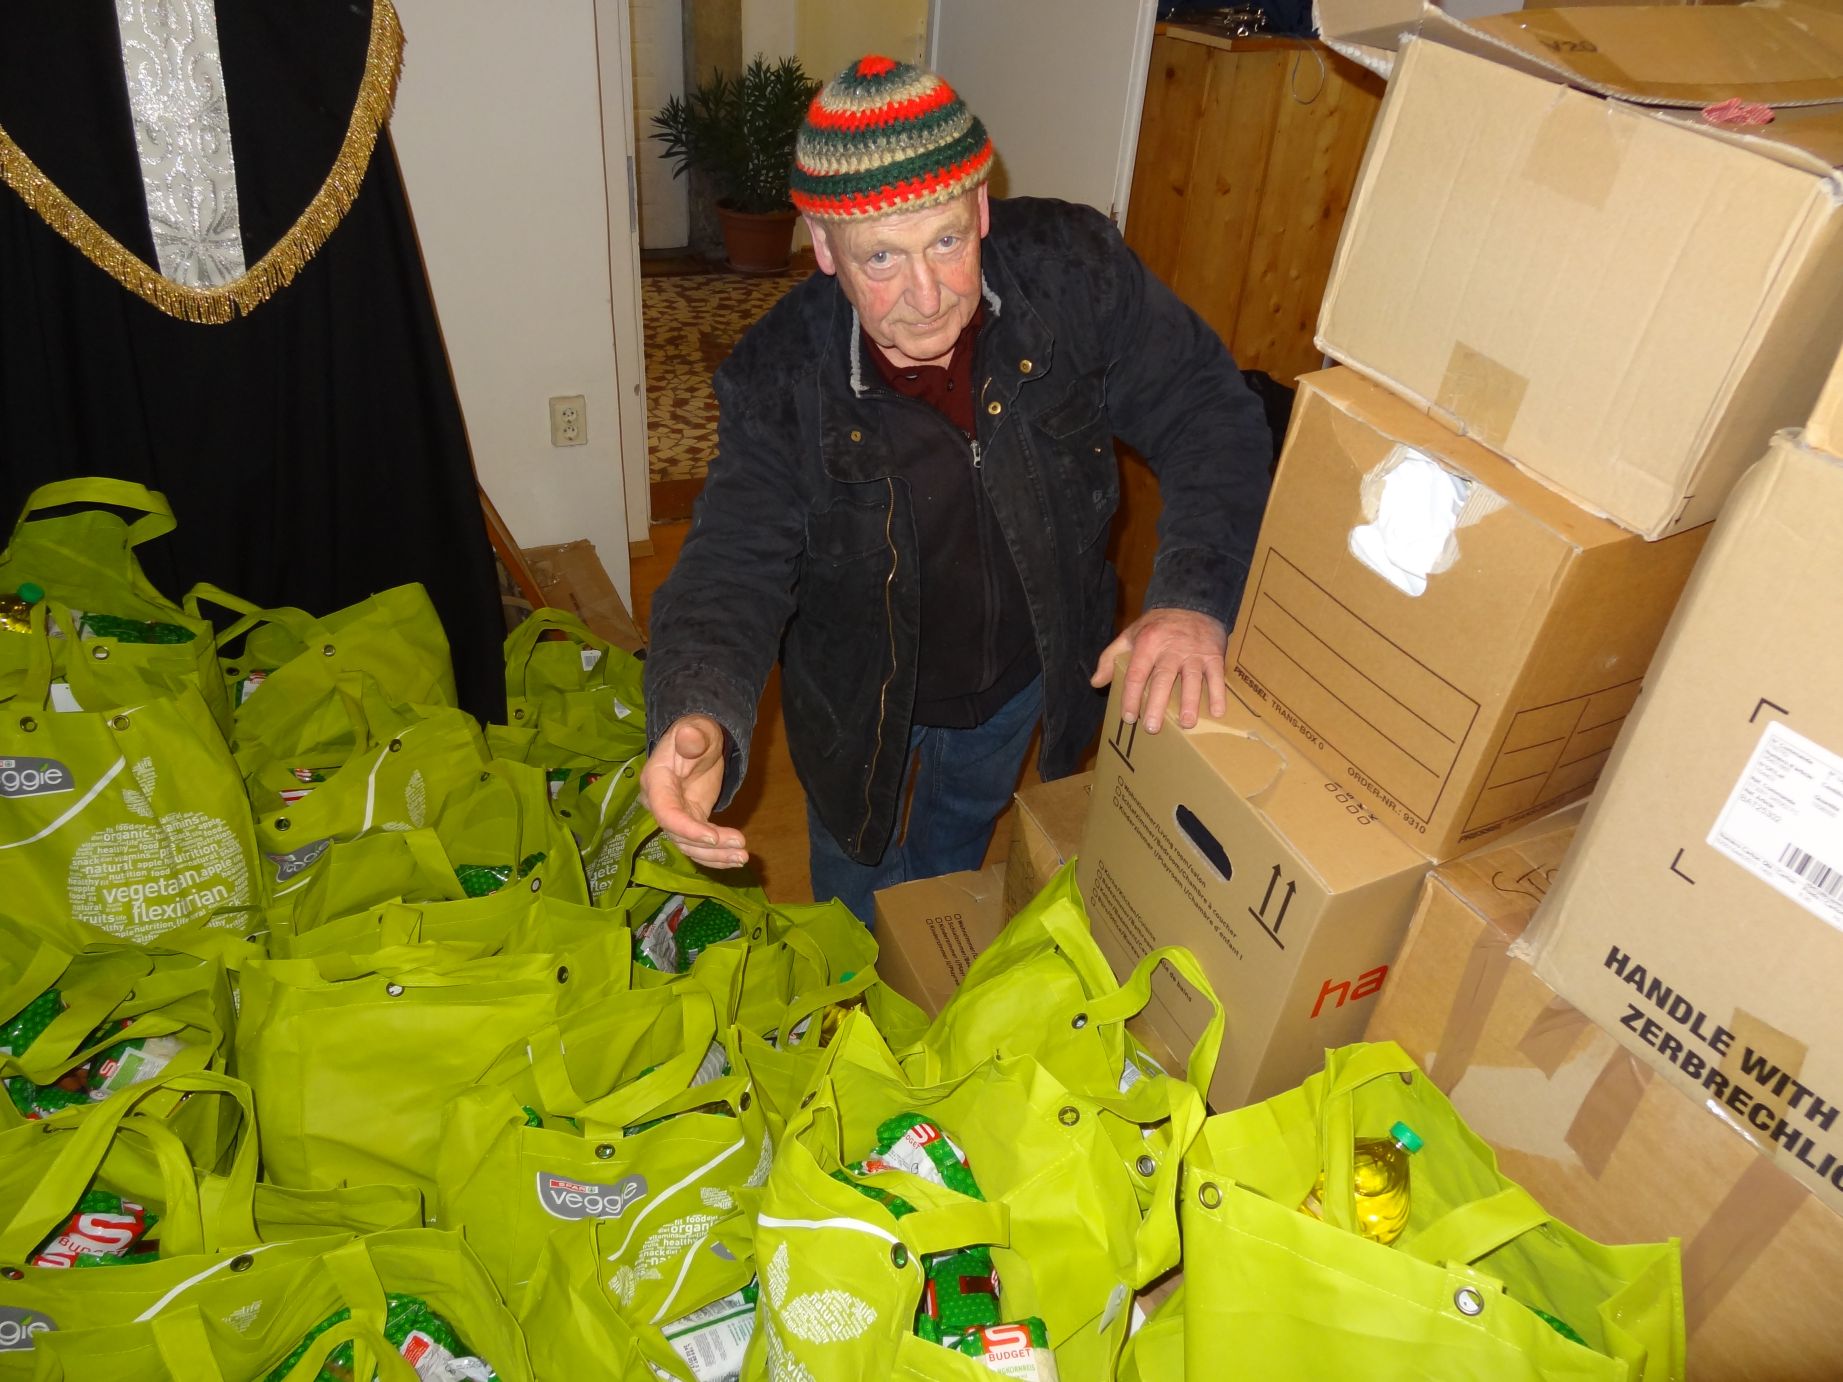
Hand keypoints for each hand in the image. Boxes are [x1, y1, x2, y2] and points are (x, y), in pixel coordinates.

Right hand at [639, 715, 748, 868]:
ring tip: (742, 857)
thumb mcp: (696, 729)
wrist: (698, 739)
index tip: (714, 838)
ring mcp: (674, 814)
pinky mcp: (689, 820)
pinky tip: (736, 858)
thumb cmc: (696, 732)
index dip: (688, 829)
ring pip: (689, 845)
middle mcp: (659, 803)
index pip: (666, 813)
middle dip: (709, 847)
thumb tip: (690, 738)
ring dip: (715, 856)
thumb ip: (691, 736)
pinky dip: (716, 854)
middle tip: (740, 849)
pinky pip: (698, 843)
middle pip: (679, 835)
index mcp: (656, 781)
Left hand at [1090, 607, 1227, 732]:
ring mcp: (1194, 653)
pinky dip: (1219, 694)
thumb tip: (1096, 682)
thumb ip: (1110, 657)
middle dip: (1157, 704)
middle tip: (1151, 727)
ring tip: (1186, 723)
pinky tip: (1217, 712)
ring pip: (1192, 679)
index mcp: (1148, 644)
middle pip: (1163, 679)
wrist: (1192, 603)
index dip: (1130, 696)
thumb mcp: (1130, 635)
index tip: (1128, 717)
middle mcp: (1171, 649)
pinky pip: (1217, 676)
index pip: (1136, 674)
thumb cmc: (1157, 625)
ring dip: (1190, 702)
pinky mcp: (1214, 655)